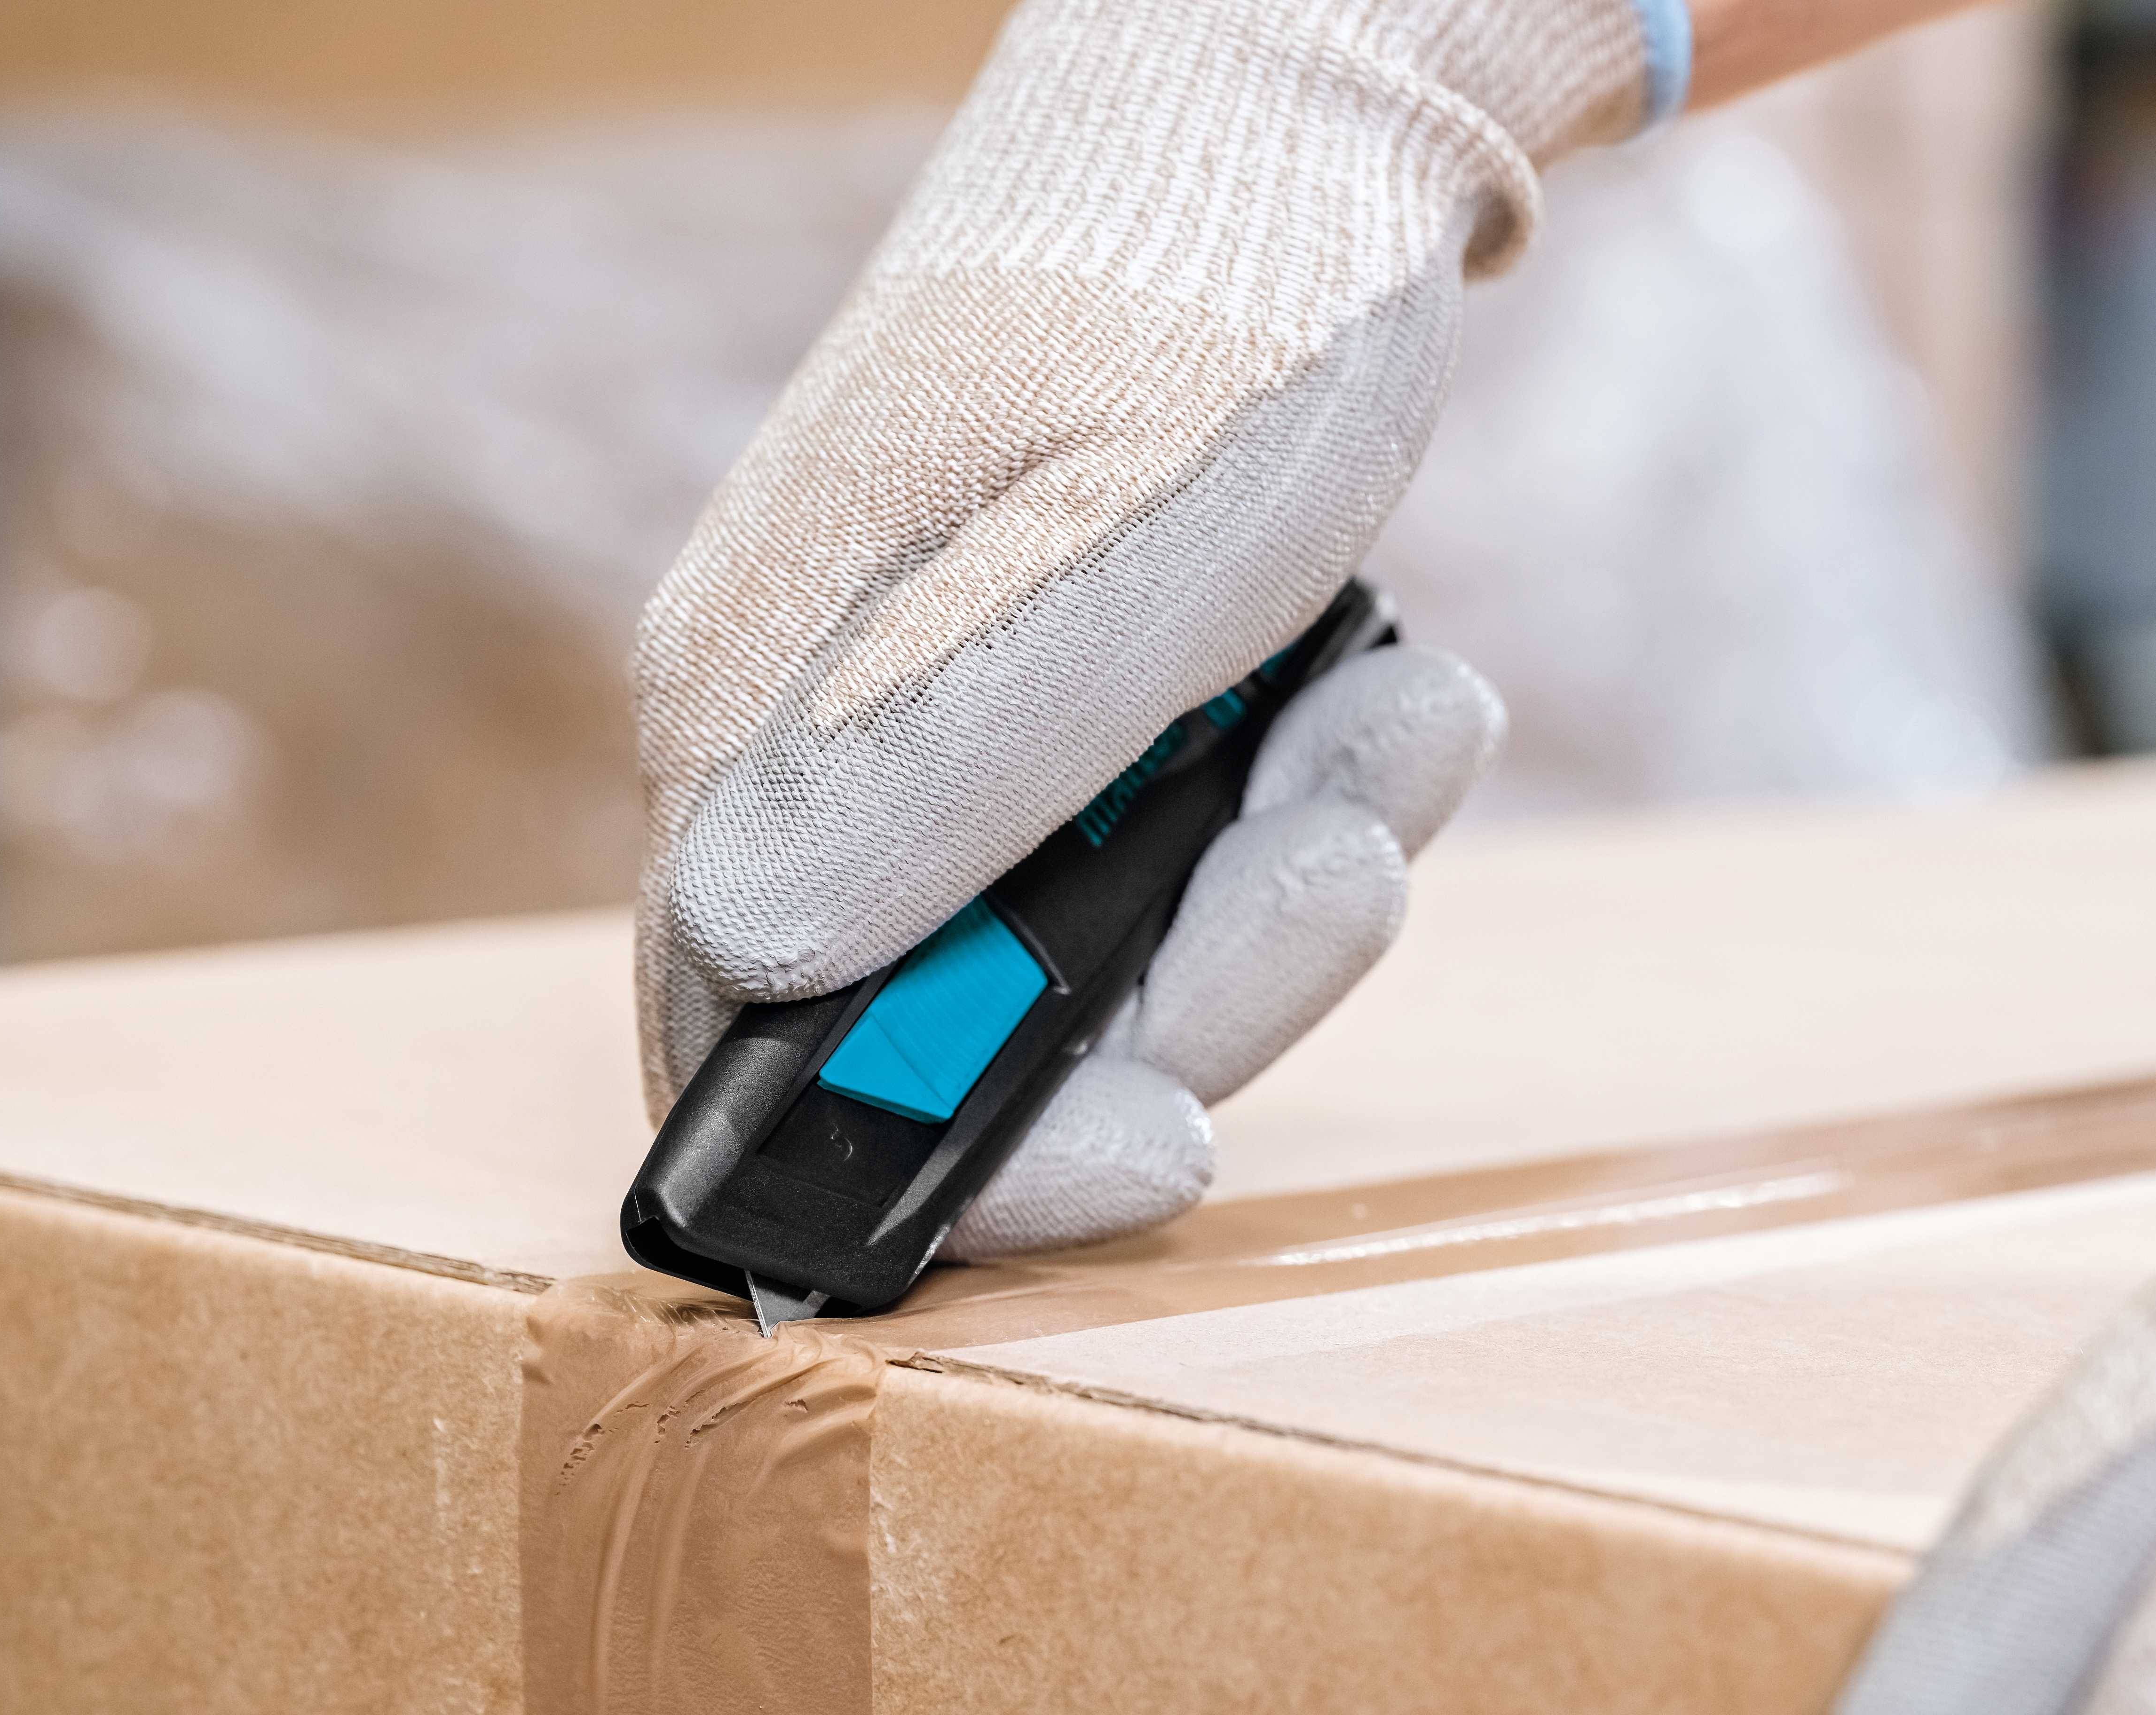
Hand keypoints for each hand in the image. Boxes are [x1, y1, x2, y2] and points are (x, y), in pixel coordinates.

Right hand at [629, 0, 1662, 1248]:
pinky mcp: (1043, 702)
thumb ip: (939, 768)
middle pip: (965, 1020)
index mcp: (760, 718)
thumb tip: (752, 957)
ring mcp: (928, 723)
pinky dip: (1287, 795)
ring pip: (1095, 942)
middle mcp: (811, 742)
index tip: (1168, 1152)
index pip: (767, 1044)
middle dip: (1201, 980)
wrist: (1287, 122)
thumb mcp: (1112, 560)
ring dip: (1279, 876)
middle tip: (1352, 856)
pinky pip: (1161, 841)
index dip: (966, 1152)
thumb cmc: (1206, 315)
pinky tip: (1380, 691)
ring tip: (1403, 726)